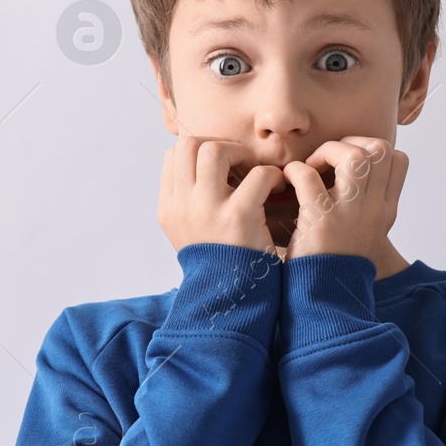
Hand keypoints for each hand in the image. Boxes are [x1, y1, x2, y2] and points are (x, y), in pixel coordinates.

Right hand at [157, 136, 288, 254]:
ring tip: (255, 172)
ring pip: (214, 149)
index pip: (173, 156)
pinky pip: (257, 175)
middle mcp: (182, 206)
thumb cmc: (220, 264)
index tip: (222, 167)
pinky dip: (271, 176)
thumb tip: (201, 168)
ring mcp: (207, 209)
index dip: (200, 152)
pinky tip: (276, 189)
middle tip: (239, 163)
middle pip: (189, 145)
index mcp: (169, 208)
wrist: (233, 300)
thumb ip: (190, 202)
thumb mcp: (189, 234)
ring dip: (241, 153)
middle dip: (219, 146)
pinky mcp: (238, 217)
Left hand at [280, 137, 407, 266]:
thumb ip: (365, 205)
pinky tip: (287, 180)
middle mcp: (373, 210)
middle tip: (327, 159)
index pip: (398, 160)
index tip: (347, 162)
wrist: (326, 300)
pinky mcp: (321, 222)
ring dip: (328, 151)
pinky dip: (294, 170)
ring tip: (312, 167)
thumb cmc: (336, 263)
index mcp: (385, 211)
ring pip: (355, 157)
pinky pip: (308, 177)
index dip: (371, 149)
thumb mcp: (365, 234)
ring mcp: (350, 214)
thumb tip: (354, 174)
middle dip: (349, 143)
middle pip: (380, 150)